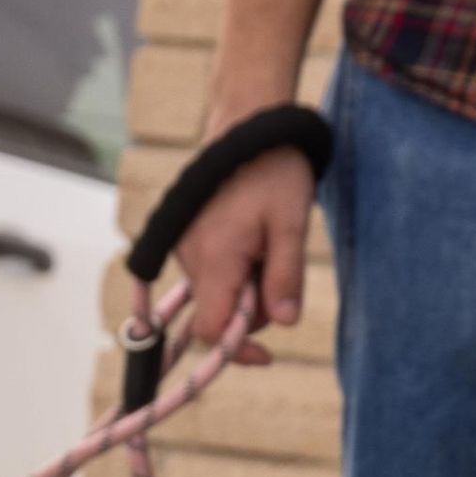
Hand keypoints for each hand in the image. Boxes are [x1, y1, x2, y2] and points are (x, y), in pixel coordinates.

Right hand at [174, 141, 316, 363]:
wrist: (248, 122)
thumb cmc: (273, 170)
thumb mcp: (291, 227)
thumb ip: (286, 279)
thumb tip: (284, 323)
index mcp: (213, 256)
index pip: (211, 329)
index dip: (236, 349)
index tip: (266, 354)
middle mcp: (189, 253)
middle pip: (217, 313)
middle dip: (252, 311)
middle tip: (279, 269)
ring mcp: (184, 242)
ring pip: (217, 292)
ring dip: (246, 287)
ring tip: (267, 244)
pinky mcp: (186, 233)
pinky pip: (211, 271)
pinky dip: (235, 270)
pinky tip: (253, 241)